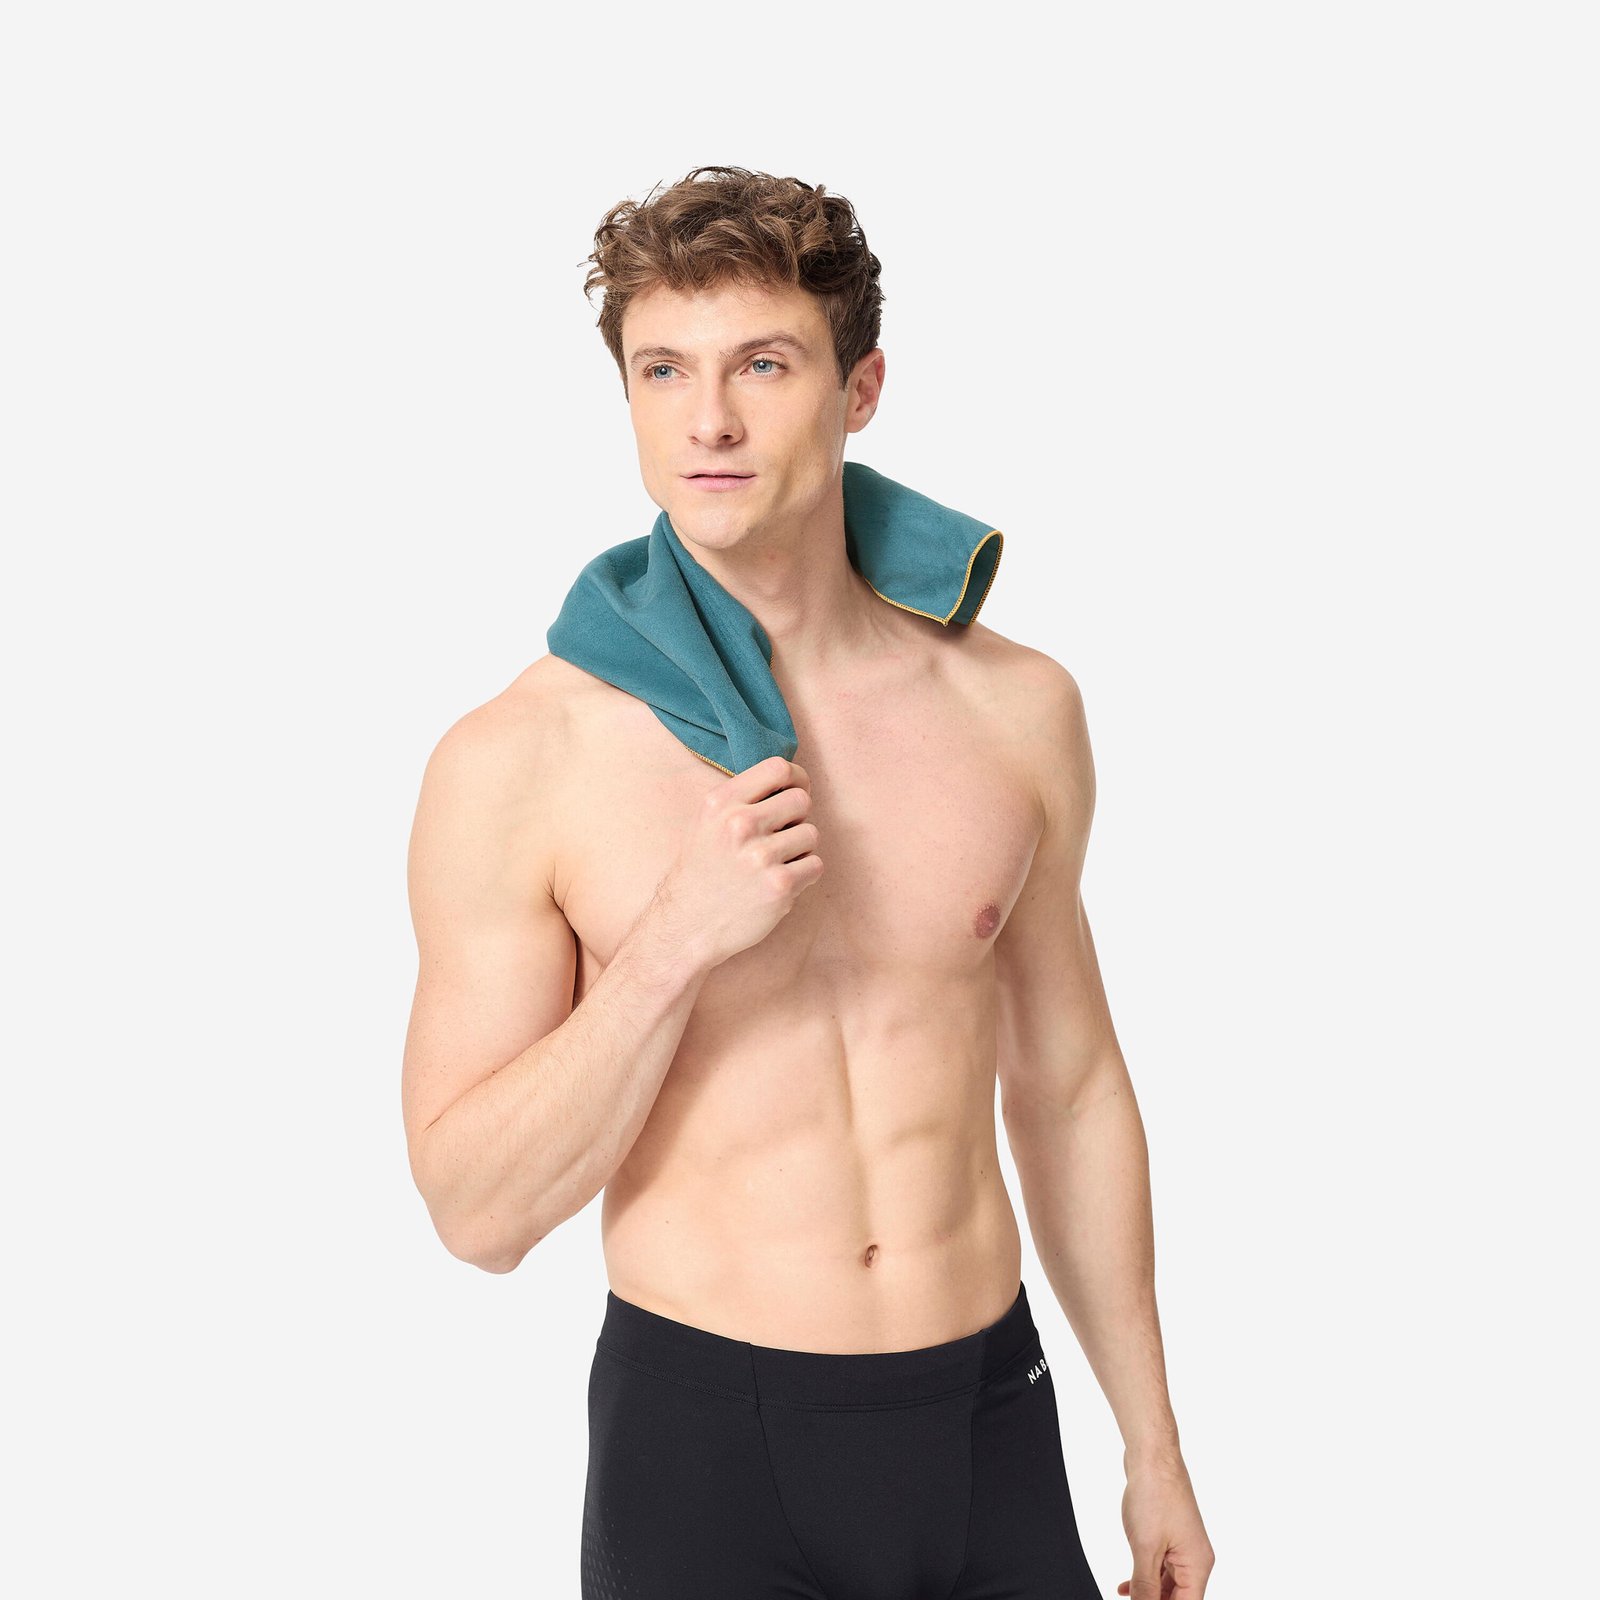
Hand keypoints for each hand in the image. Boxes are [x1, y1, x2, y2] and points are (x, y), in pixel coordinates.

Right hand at [651, 755, 822, 969]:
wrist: (687, 924)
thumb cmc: (702, 871)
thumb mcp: (707, 822)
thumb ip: (742, 798)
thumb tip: (792, 780)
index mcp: (721, 803)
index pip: (778, 767)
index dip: (796, 779)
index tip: (793, 793)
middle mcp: (739, 824)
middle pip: (801, 799)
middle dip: (797, 818)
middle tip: (780, 837)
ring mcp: (760, 856)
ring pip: (811, 834)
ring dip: (800, 849)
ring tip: (775, 864)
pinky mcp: (779, 885)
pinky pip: (815, 865)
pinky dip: (804, 875)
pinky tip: (780, 882)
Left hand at [1116, 1454, 1213, 1598]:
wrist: (1152, 1456)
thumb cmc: (1155, 1494)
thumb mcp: (1145, 1547)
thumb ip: (1145, 1585)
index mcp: (1197, 1565)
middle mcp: (1195, 1559)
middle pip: (1178, 1597)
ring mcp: (1182, 1547)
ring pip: (1167, 1584)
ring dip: (1147, 1593)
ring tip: (1125, 1597)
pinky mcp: (1169, 1536)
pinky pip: (1159, 1566)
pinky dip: (1144, 1576)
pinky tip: (1126, 1585)